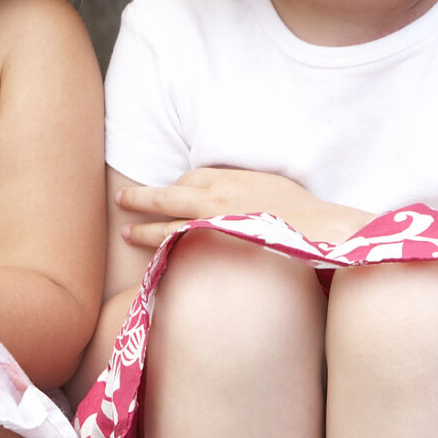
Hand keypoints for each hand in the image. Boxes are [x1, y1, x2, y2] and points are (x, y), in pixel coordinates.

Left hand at [115, 168, 369, 247]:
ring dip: (143, 228)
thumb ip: (246, 186)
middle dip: (142, 198)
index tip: (168, 194)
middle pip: (168, 196)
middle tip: (122, 200)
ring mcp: (212, 225)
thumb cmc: (300, 210)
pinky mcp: (215, 248)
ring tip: (126, 232)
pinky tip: (153, 259)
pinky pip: (182, 249)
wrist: (315, 230)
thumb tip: (238, 194)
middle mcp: (214, 199)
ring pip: (167, 225)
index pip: (190, 178)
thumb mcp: (270, 184)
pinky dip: (165, 252)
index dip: (175, 187)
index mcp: (228, 179)